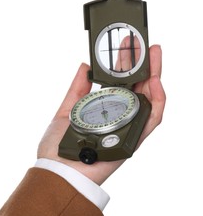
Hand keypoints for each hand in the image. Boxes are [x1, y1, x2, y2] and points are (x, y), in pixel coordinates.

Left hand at [37, 45, 165, 184]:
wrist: (58, 171)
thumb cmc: (59, 145)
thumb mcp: (67, 110)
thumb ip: (77, 89)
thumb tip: (84, 66)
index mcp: (104, 109)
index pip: (120, 83)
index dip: (126, 65)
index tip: (127, 47)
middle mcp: (119, 117)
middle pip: (137, 88)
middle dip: (142, 65)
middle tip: (144, 44)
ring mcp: (127, 127)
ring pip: (148, 100)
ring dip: (154, 77)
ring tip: (153, 56)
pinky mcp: (133, 139)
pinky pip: (151, 119)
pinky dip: (158, 101)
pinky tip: (156, 83)